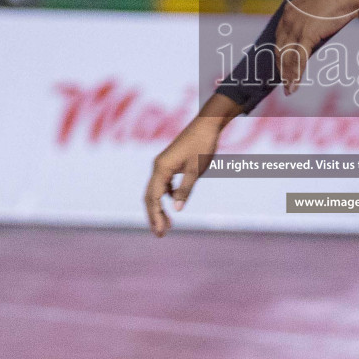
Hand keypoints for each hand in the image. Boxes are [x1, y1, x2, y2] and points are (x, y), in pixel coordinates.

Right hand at [144, 115, 226, 235]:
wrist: (207, 124)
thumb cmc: (203, 145)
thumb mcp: (196, 171)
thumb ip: (185, 190)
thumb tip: (176, 209)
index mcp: (161, 168)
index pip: (153, 197)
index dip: (155, 216)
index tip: (160, 232)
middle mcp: (158, 166)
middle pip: (150, 196)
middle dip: (154, 216)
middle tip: (160, 234)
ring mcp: (163, 164)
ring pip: (156, 190)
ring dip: (159, 208)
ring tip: (167, 225)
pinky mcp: (170, 163)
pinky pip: (163, 183)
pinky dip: (166, 196)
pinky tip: (173, 204)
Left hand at [273, 0, 358, 93]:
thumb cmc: (337, 0)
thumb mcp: (316, 10)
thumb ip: (308, 21)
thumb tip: (310, 35)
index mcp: (288, 12)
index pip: (280, 38)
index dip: (280, 55)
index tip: (282, 67)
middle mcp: (287, 19)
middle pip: (280, 50)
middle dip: (281, 68)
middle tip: (285, 82)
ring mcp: (295, 27)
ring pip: (287, 57)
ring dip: (287, 76)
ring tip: (289, 90)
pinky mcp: (306, 34)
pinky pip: (298, 59)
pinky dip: (296, 75)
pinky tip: (295, 86)